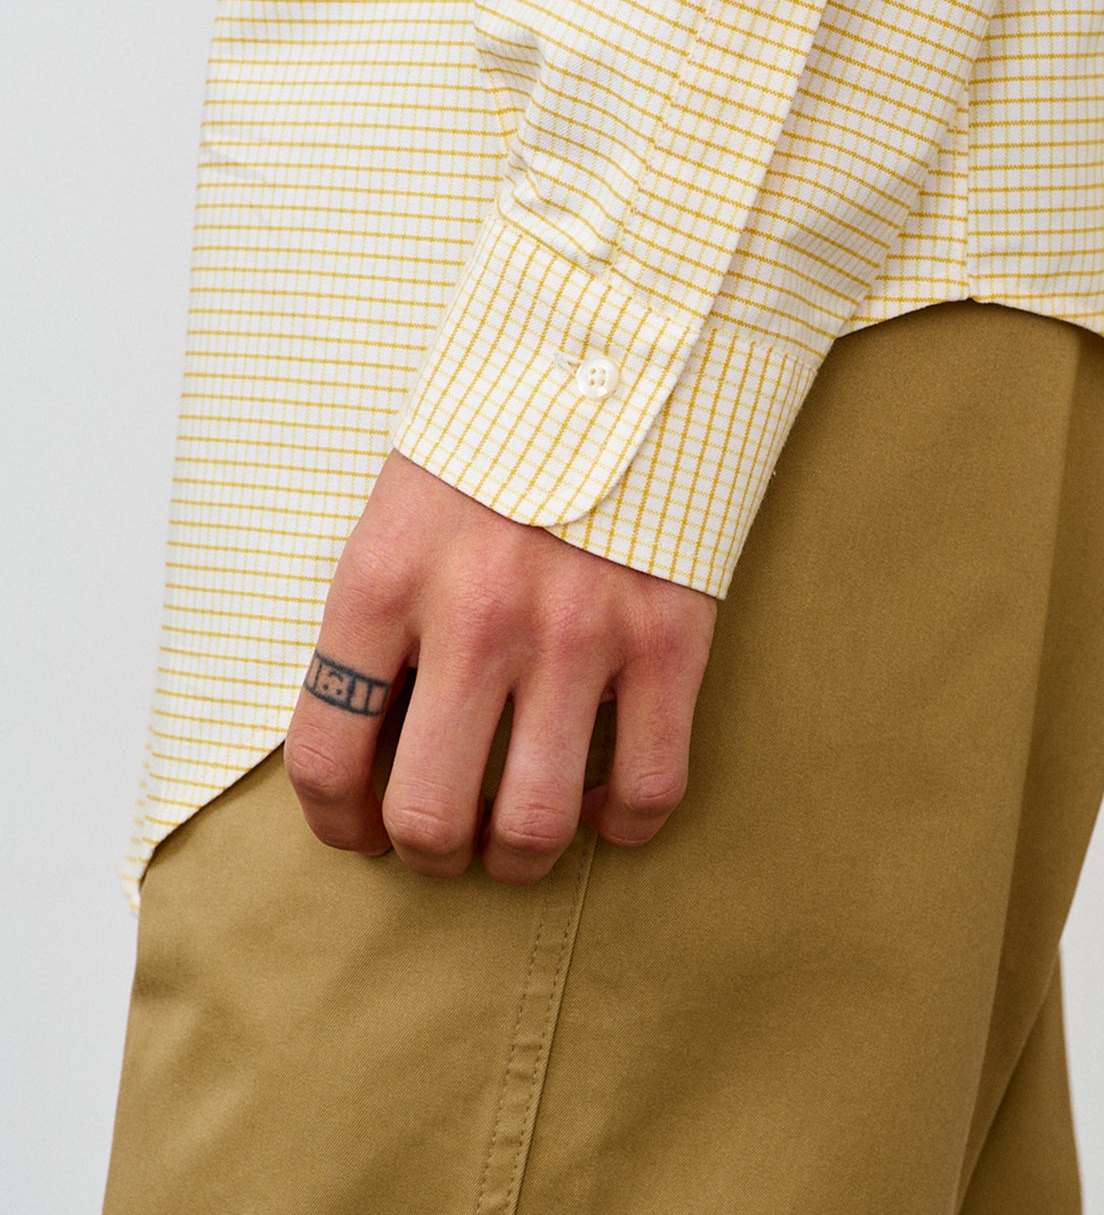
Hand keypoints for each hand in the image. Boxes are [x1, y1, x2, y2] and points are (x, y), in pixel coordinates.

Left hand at [284, 452, 716, 883]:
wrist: (621, 355)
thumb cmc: (500, 440)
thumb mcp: (400, 513)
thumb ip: (382, 622)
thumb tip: (376, 743)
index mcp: (385, 581)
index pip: (326, 754)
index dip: (337, 822)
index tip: (360, 831)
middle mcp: (475, 619)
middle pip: (427, 813)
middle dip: (429, 854)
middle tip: (445, 844)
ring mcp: (578, 634)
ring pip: (533, 824)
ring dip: (519, 859)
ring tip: (520, 843)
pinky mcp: (667, 639)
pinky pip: (648, 784)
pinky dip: (625, 823)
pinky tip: (609, 807)